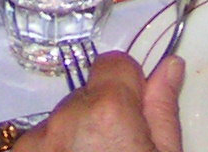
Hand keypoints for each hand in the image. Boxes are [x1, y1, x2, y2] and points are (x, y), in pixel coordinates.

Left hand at [15, 52, 181, 151]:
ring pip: (63, 119)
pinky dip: (56, 149)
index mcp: (108, 110)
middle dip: (103, 114)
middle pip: (87, 94)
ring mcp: (37, 140)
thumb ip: (162, 110)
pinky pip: (42, 139)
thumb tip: (170, 67)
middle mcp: (65, 119)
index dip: (129, 85)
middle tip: (119, 146)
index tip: (137, 111)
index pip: (114, 64)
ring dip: (78, 134)